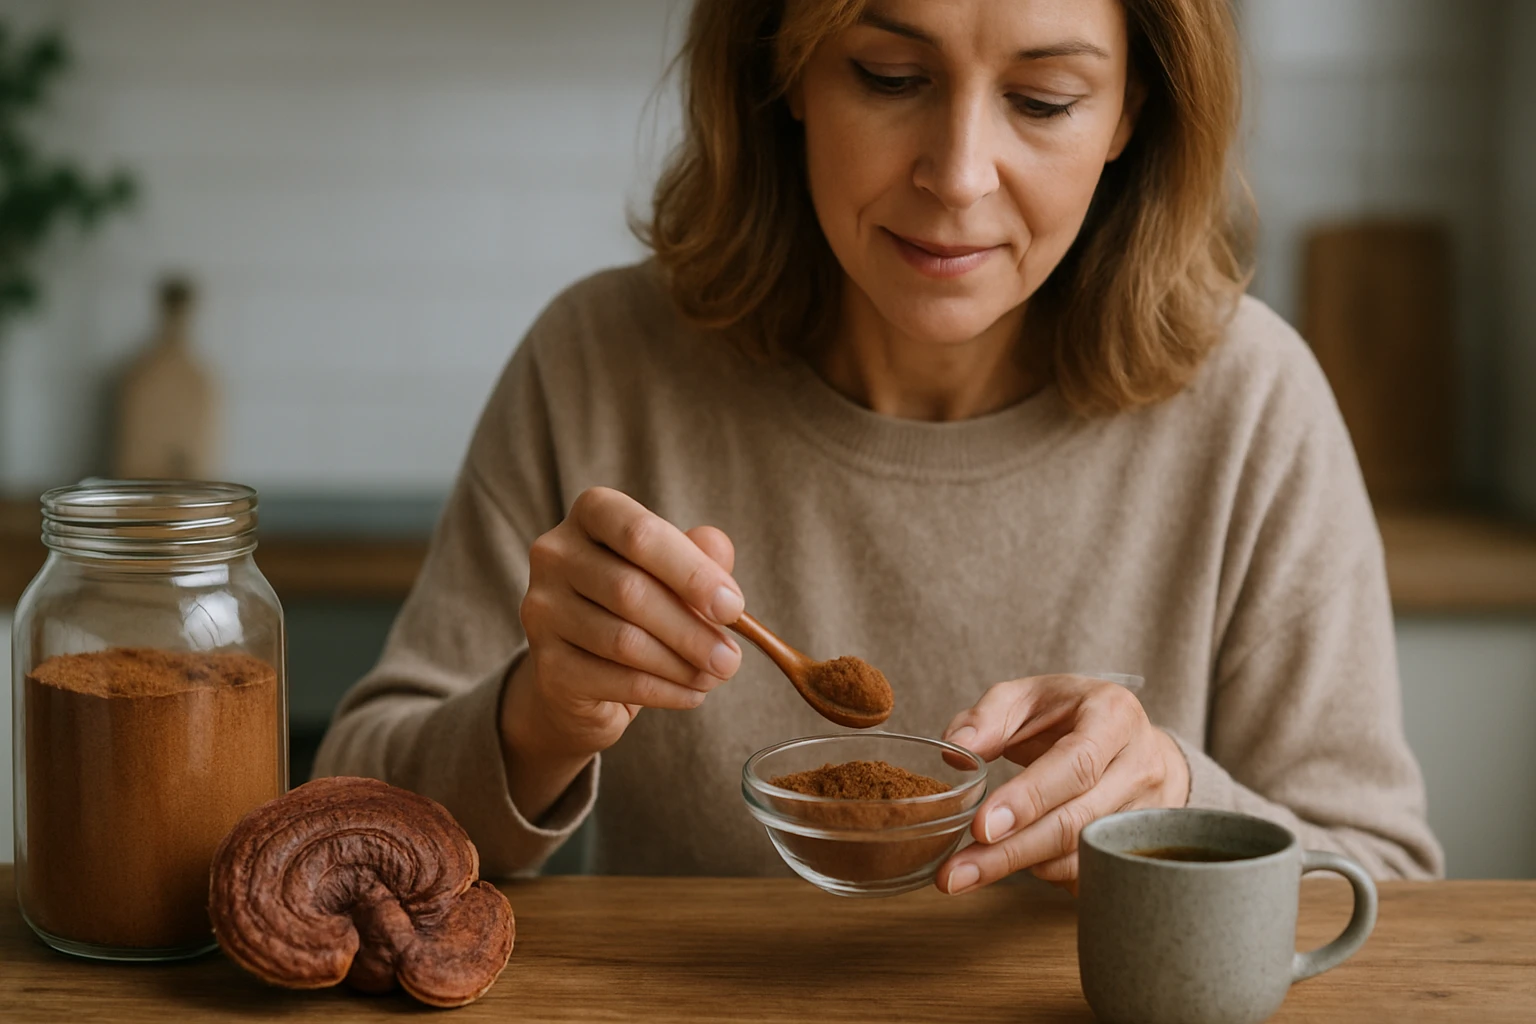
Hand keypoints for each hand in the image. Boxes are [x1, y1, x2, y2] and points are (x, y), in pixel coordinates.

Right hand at [499, 487, 743, 813]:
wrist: (583, 672)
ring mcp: (542, 609)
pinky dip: (665, 691)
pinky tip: (693, 694)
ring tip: (717, 675)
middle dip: (693, 629)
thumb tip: (718, 551)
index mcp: (592, 513)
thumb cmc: (638, 606)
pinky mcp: (546, 665)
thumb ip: (699, 556)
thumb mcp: (673, 573)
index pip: (640, 533)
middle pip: (631, 590)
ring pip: (624, 640)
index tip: (733, 608)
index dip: (692, 572)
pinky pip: (616, 680)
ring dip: (683, 664)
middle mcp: (555, 554)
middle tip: (732, 658)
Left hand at [935, 674, 1189, 895]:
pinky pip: (1093, 872)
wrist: (1134, 740)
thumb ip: (988, 717)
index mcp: (1114, 716)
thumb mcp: (1029, 697)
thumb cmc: (1072, 717)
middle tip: (956, 874)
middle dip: (1012, 852)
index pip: (1075, 765)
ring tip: (971, 870)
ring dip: (1024, 869)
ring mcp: (1149, 811)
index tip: (981, 827)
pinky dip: (1050, 874)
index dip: (1028, 799)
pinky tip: (1016, 865)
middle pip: (1077, 822)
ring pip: (1085, 855)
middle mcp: (1141, 765)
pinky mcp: (1141, 845)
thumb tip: (955, 750)